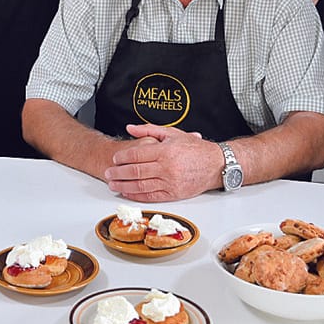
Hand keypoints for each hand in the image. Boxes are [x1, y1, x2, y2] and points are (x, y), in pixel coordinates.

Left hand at [104, 124, 218, 200]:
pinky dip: (137, 195)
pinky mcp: (174, 193)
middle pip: (135, 171)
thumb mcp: (173, 133)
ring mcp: (170, 182)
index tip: (115, 158)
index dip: (122, 157)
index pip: (136, 154)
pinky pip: (151, 196)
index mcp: (165, 151)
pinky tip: (128, 193)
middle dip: (118, 173)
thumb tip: (130, 128)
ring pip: (140, 185)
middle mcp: (166, 167)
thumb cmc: (195, 149)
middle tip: (108, 173)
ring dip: (124, 186)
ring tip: (113, 184)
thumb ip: (149, 130)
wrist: (216, 165)